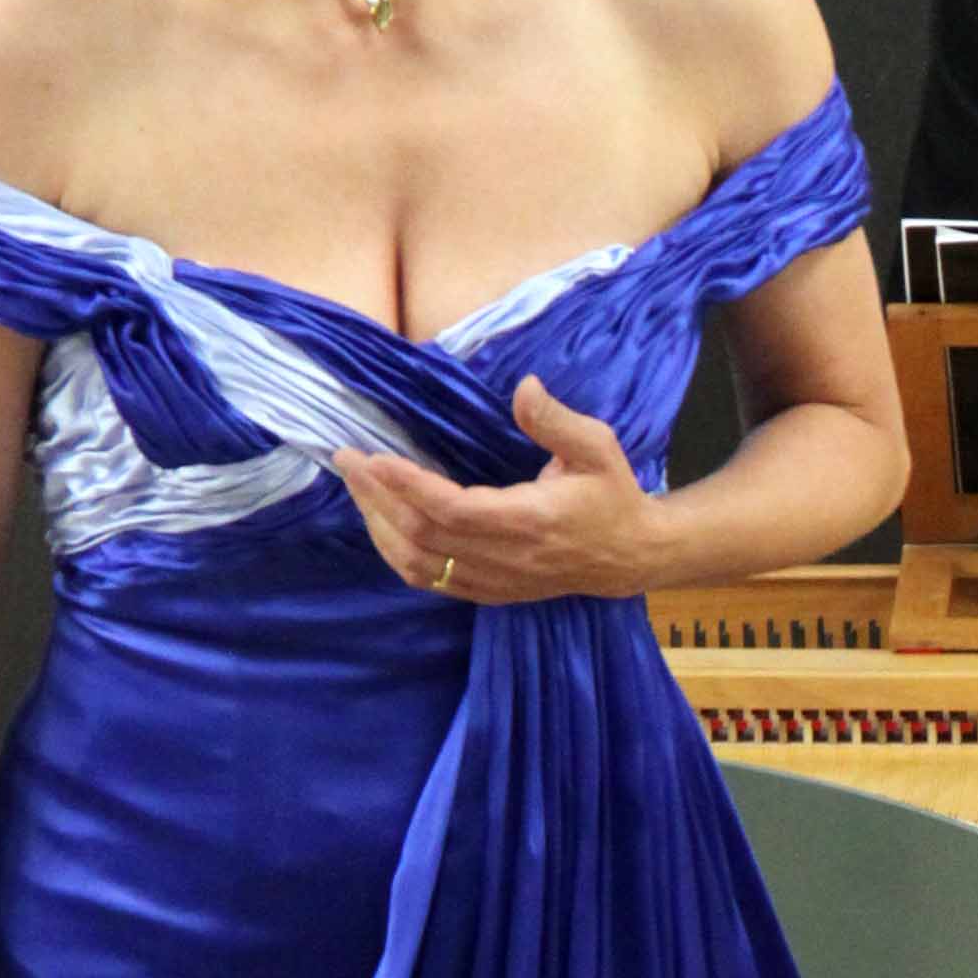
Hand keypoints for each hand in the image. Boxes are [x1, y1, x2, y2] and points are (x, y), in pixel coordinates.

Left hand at [329, 379, 666, 606]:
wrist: (629, 555)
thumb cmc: (611, 495)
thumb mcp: (598, 447)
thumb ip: (557, 420)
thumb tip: (524, 387)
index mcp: (529, 522)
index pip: (452, 510)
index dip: (407, 486)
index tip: (374, 457)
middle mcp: (505, 558)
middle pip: (423, 536)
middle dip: (378, 498)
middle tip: (348, 460)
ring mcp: (494, 581)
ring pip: (418, 563)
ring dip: (380, 527)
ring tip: (358, 488)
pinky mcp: (488, 591)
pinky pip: (429, 580)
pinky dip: (396, 553)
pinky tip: (381, 523)